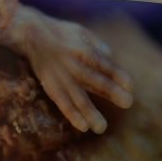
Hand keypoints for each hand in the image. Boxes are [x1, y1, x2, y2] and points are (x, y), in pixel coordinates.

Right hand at [8, 8, 133, 133]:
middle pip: (94, 80)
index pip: (103, 63)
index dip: (117, 74)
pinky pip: (62, 103)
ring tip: (102, 127)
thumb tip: (111, 59)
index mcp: (83, 50)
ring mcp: (60, 77)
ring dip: (90, 112)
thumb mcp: (82, 32)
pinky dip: (72, 115)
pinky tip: (83, 127)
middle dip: (111, 92)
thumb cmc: (63, 34)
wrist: (31, 34)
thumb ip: (98, 46)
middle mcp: (72, 64)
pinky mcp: (50, 86)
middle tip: (128, 103)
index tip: (130, 86)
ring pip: (77, 97)